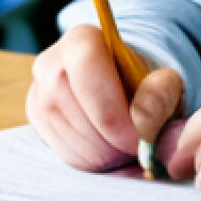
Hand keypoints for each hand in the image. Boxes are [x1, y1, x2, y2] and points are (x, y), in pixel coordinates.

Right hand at [26, 25, 183, 171]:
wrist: (119, 79)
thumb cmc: (141, 77)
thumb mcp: (162, 78)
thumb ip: (160, 94)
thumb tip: (147, 123)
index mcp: (81, 40)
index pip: (89, 75)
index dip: (114, 114)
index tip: (139, 136)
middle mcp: (50, 65)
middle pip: (81, 116)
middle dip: (115, 141)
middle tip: (139, 143)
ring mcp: (39, 95)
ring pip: (75, 142)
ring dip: (108, 154)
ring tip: (127, 142)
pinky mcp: (38, 121)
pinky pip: (68, 155)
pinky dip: (95, 160)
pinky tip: (110, 146)